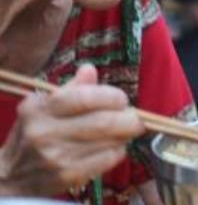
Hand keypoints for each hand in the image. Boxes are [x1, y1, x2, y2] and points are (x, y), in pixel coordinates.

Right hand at [0, 64, 143, 195]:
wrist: (9, 178)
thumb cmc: (32, 135)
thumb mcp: (42, 108)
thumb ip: (71, 89)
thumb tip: (90, 69)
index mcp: (39, 109)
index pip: (84, 97)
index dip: (111, 96)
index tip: (122, 99)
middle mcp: (44, 132)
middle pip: (101, 122)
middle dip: (128, 118)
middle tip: (137, 117)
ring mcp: (55, 156)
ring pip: (108, 141)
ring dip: (125, 135)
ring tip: (127, 131)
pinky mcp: (66, 176)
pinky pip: (105, 160)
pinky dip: (118, 151)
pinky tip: (116, 147)